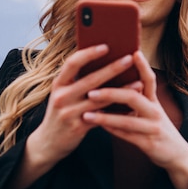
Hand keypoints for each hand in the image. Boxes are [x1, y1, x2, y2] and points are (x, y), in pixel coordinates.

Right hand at [8, 45, 141, 188]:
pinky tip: (131, 104)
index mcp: (58, 84)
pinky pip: (102, 116)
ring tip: (139, 82)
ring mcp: (69, 113)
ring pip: (100, 98)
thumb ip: (78, 80)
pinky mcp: (78, 127)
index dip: (88, 53)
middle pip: (90, 80)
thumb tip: (105, 60)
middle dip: (112, 68)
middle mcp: (62, 96)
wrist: (48, 142)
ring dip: (121, 90)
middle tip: (128, 59)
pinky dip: (118, 109)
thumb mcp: (64, 93)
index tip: (106, 46)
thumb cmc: (63, 111)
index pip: (72, 63)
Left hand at [82, 51, 187, 188]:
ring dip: (105, 117)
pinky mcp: (149, 143)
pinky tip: (98, 127)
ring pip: (127, 120)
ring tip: (87, 113)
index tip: (133, 52)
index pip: (149, 79)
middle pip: (134, 98)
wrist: (176, 154)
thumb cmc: (157, 128)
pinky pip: (127, 136)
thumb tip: (114, 84)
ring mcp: (153, 128)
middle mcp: (155, 112)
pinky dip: (111, 131)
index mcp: (154, 101)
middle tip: (92, 90)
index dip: (142, 66)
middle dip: (111, 93)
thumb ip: (136, 99)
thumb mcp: (151, 111)